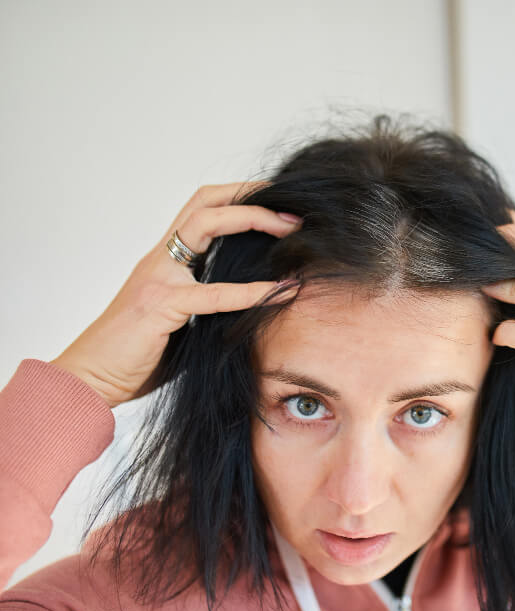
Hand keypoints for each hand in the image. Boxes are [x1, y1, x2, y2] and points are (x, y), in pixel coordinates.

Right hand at [51, 182, 301, 408]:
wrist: (89, 378)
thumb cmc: (137, 355)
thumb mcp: (180, 320)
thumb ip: (208, 303)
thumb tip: (254, 302)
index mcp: (166, 261)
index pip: (202, 208)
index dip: (239, 197)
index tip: (279, 205)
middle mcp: (161, 260)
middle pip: (204, 202)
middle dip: (250, 196)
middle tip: (292, 211)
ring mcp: (158, 277)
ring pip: (204, 224)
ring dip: (251, 220)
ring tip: (291, 232)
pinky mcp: (160, 306)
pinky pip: (213, 293)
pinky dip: (251, 291)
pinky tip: (280, 292)